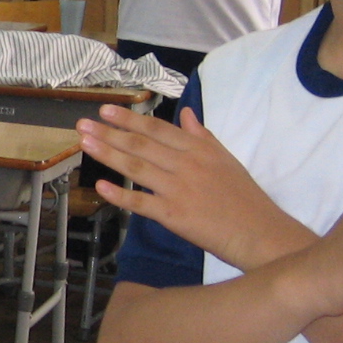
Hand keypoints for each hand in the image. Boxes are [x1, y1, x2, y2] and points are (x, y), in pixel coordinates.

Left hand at [78, 103, 305, 270]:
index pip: (158, 130)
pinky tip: (101, 187)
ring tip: (84, 143)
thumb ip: (203, 136)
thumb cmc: (245, 198)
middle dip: (110, 133)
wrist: (260, 232)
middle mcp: (187, 165)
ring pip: (137, 168)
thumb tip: (186, 113)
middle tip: (83, 123)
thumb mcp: (227, 159)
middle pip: (141, 145)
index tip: (107, 110)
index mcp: (199, 149)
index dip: (130, 119)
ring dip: (108, 154)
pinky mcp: (175, 216)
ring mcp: (179, 190)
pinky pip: (141, 203)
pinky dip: (120, 195)